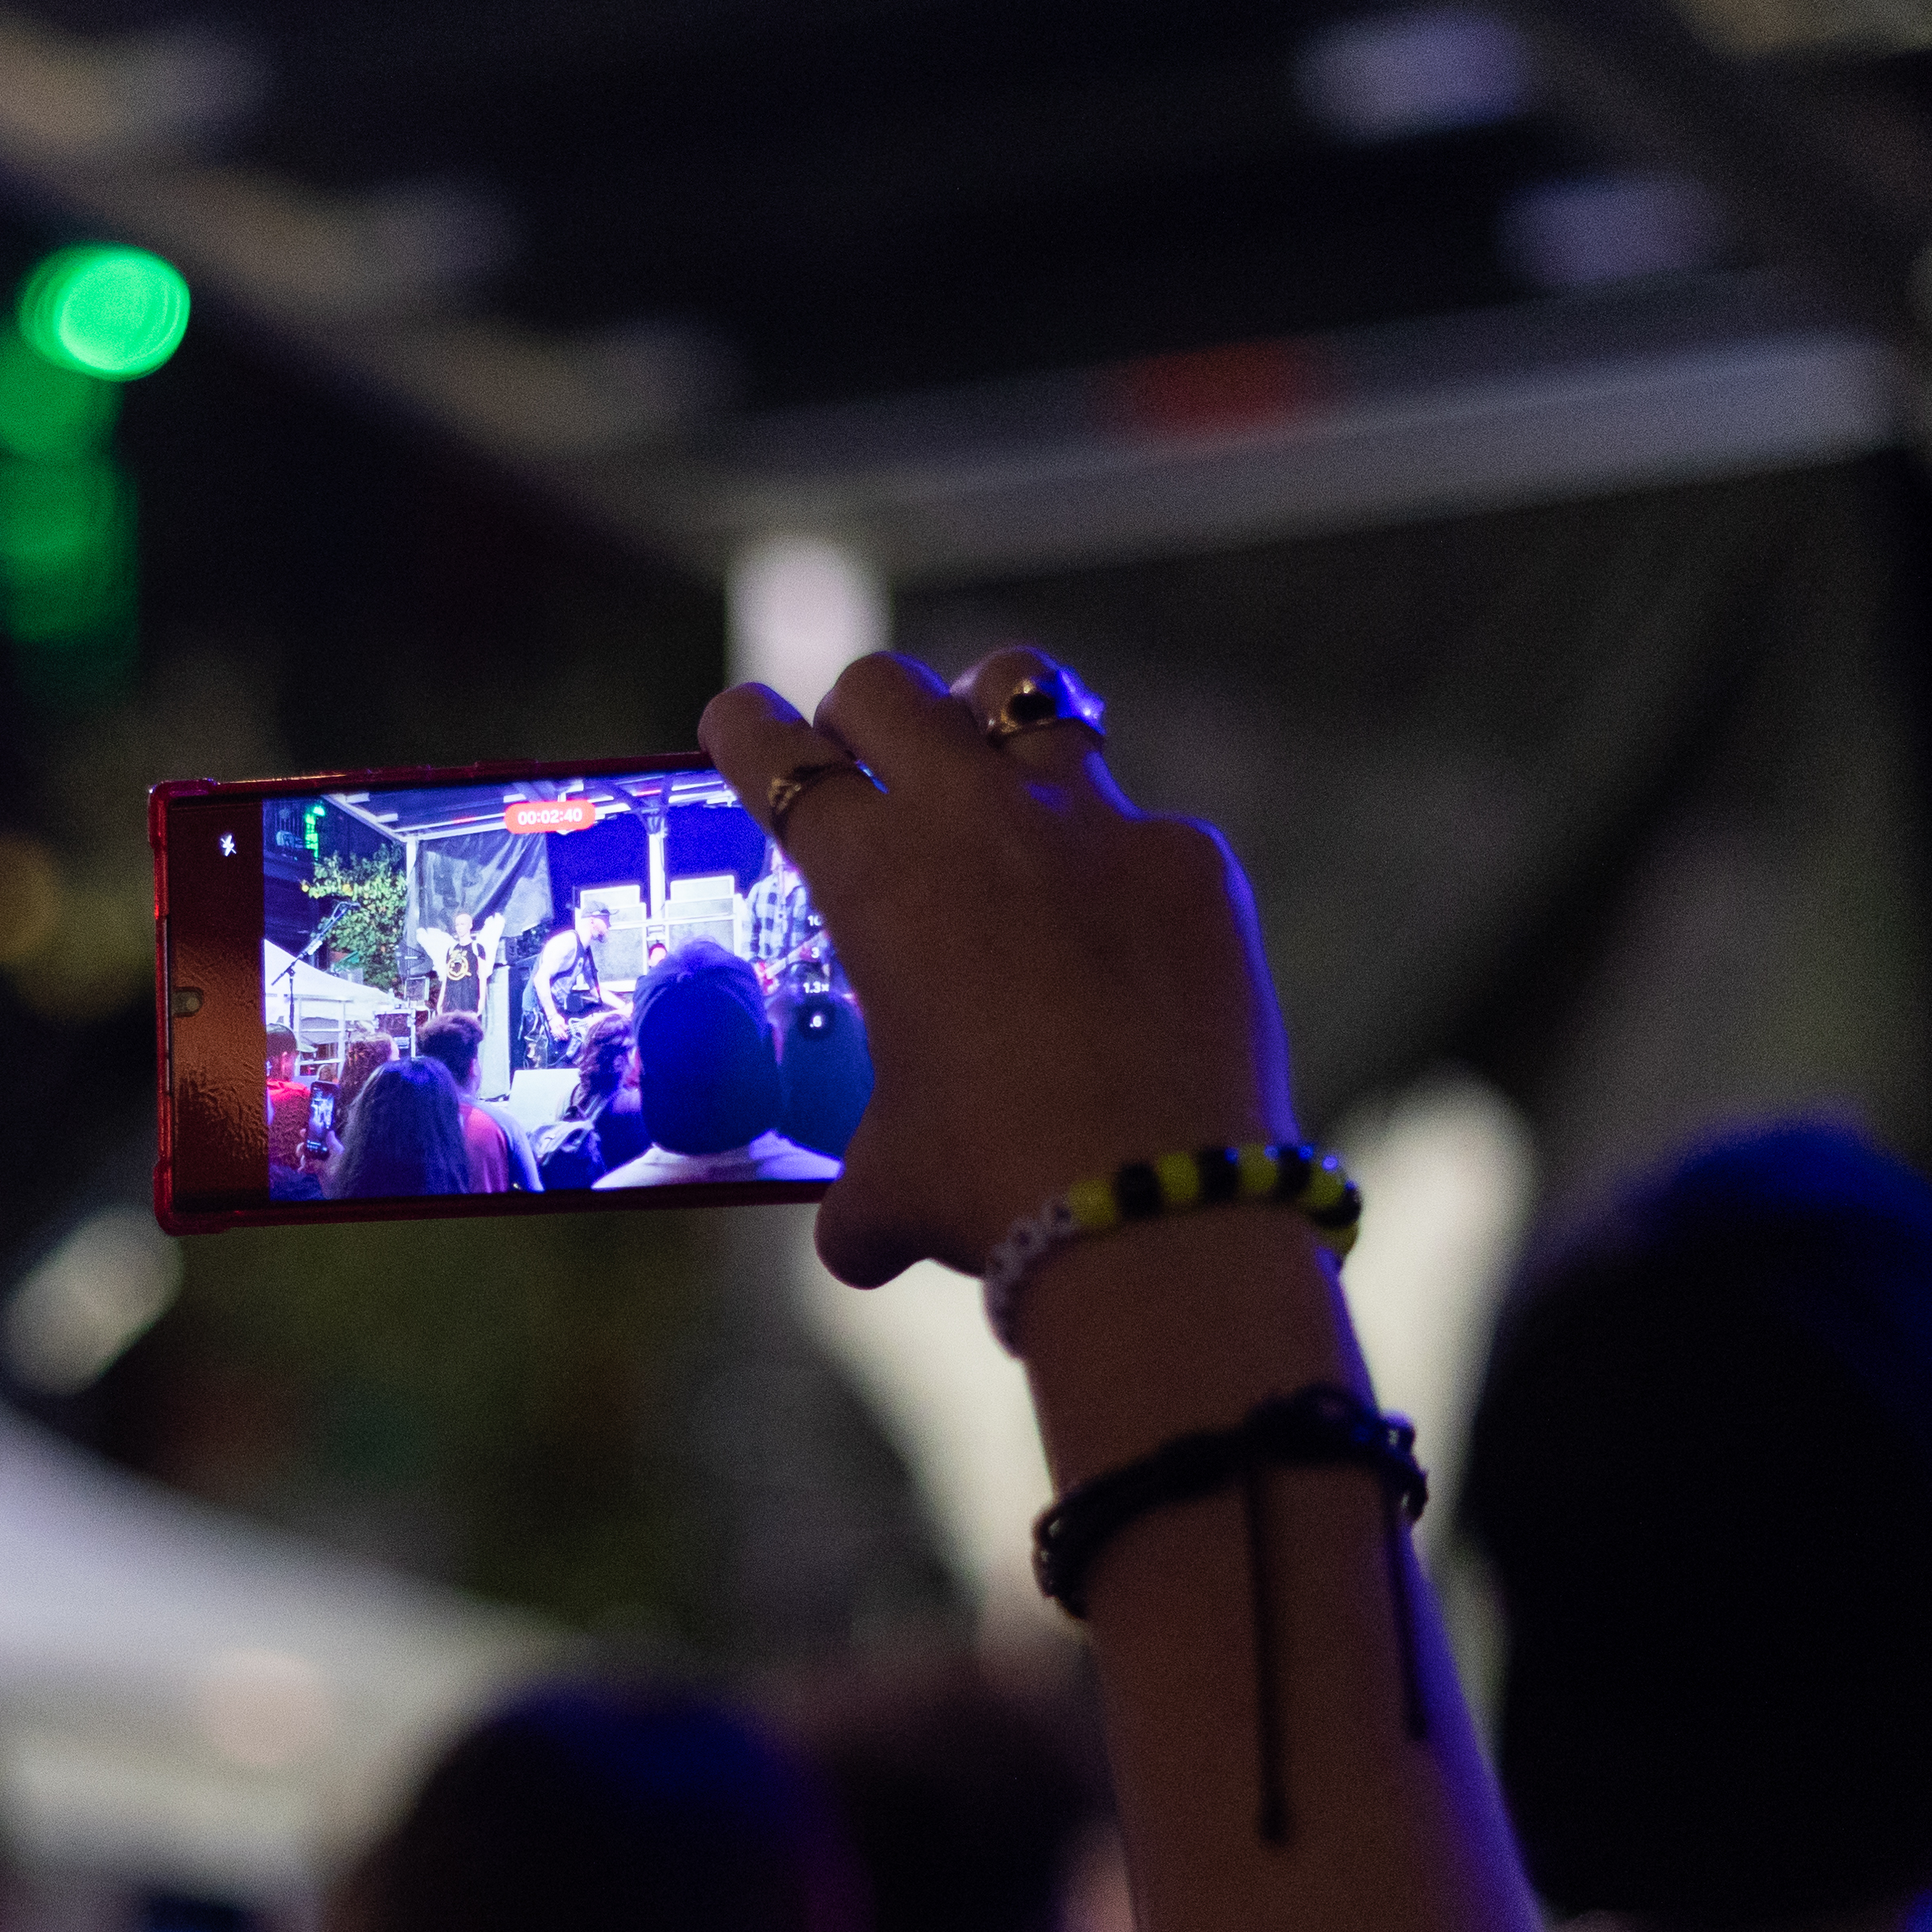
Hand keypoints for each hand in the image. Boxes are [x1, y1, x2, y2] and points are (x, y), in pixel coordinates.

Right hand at [701, 649, 1292, 1289]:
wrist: (1159, 1206)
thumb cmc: (993, 1188)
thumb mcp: (897, 1186)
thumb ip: (862, 1192)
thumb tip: (856, 1241)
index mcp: (876, 879)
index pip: (781, 759)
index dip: (748, 730)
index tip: (739, 717)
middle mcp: (977, 820)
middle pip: (890, 690)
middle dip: (859, 710)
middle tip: (861, 750)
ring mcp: (1097, 823)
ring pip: (1025, 691)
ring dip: (987, 714)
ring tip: (990, 757)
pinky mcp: (1192, 861)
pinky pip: (1142, 823)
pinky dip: (1115, 858)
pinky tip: (1121, 925)